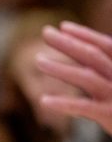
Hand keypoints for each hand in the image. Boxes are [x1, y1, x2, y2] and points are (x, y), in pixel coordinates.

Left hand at [38, 21, 111, 135]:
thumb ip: (105, 70)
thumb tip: (85, 53)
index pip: (106, 46)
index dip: (85, 35)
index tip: (63, 26)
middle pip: (93, 57)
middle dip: (68, 43)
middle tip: (45, 32)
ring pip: (86, 78)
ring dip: (60, 68)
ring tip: (37, 60)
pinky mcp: (110, 115)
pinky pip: (84, 107)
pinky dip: (63, 103)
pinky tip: (43, 101)